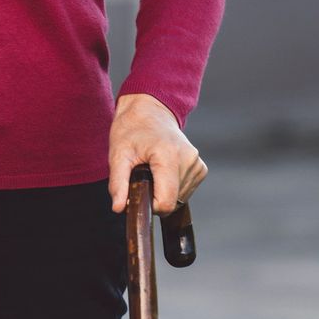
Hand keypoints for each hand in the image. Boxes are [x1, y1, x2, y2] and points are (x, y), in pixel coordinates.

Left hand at [107, 93, 207, 215]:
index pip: (167, 202)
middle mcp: (189, 161)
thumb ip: (118, 183)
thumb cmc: (131, 129)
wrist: (150, 110)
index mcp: (169, 156)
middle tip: (141, 175)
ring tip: (151, 169)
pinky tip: (162, 170)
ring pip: (180, 198)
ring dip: (163, 191)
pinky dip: (172, 186)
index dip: (149, 206)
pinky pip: (185, 190)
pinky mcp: (201, 168)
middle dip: (154, 195)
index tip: (137, 193)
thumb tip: (118, 208)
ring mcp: (197, 164)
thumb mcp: (117, 154)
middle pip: (173, 201)